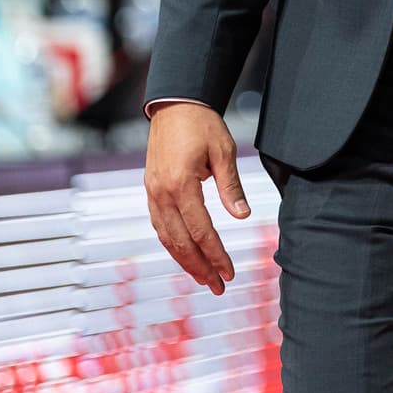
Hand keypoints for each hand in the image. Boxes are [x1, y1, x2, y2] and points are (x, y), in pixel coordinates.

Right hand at [144, 103, 250, 294]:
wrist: (174, 106)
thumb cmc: (202, 125)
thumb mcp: (224, 151)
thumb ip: (231, 187)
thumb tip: (242, 216)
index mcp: (181, 185)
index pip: (201, 230)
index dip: (216, 254)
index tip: (229, 271)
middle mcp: (162, 194)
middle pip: (181, 241)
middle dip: (200, 267)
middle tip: (219, 286)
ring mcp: (153, 194)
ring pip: (167, 238)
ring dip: (185, 261)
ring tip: (204, 278)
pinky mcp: (151, 191)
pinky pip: (160, 226)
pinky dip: (173, 244)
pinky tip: (185, 255)